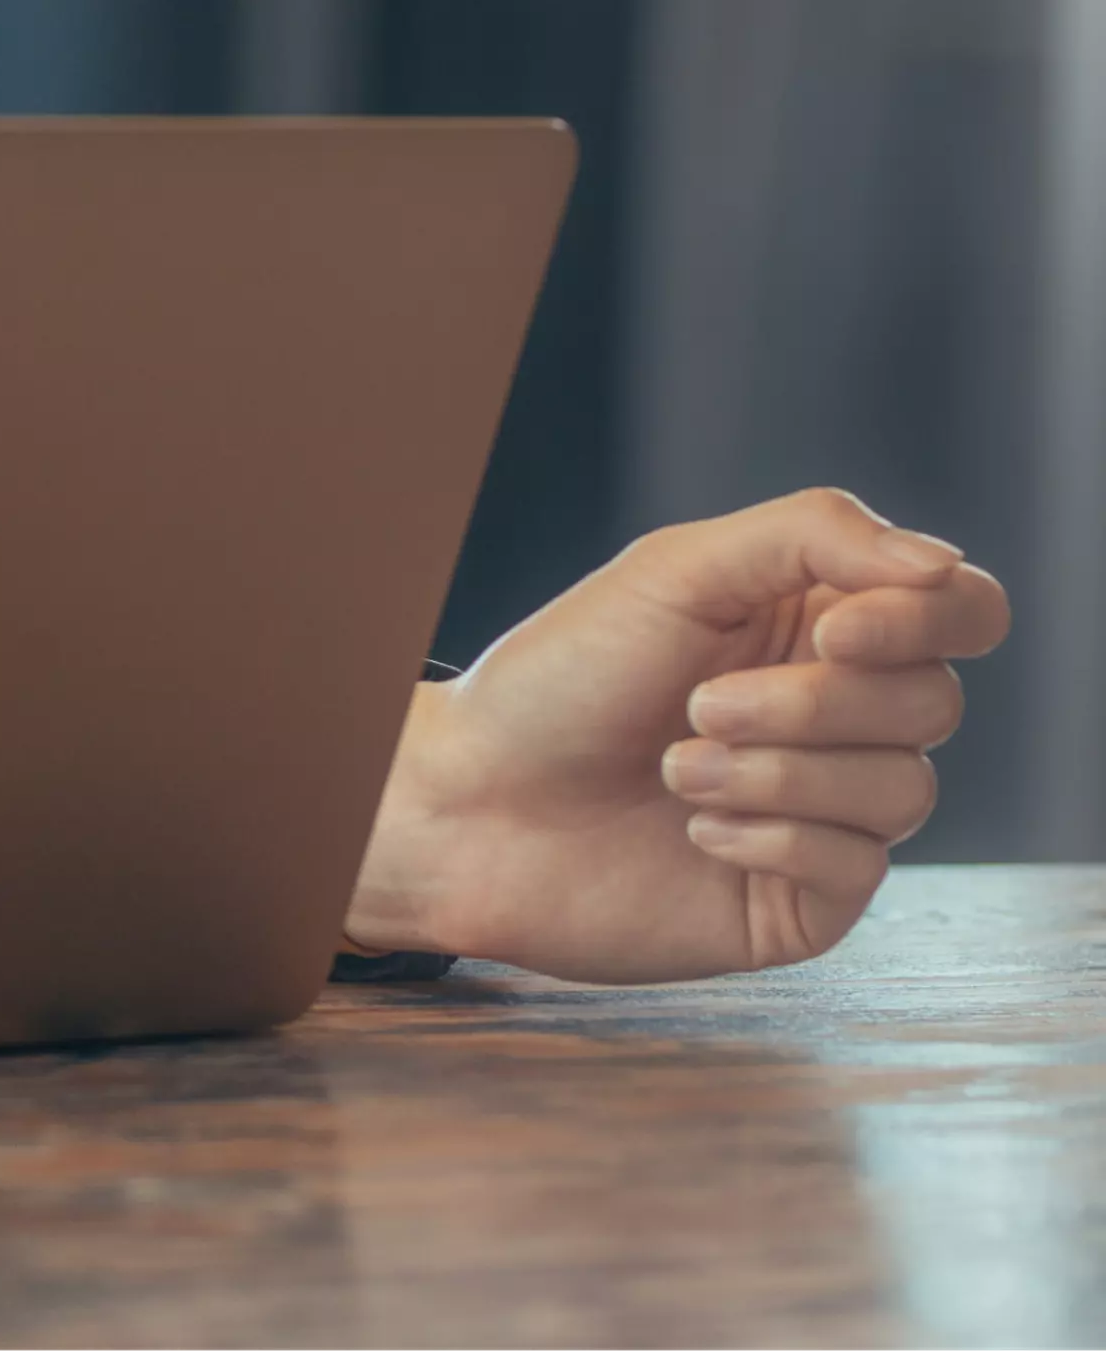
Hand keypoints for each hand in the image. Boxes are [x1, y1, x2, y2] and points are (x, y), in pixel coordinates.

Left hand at [344, 488, 1009, 982]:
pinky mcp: (807, 896)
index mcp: (818, 625)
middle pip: (934, 701)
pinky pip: (859, 865)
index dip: (928, 620)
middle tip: (698, 705)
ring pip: (905, 788)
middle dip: (811, 704)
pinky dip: (769, 836)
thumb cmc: (561, 678)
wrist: (472, 802)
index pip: (961, 610)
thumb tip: (943, 566)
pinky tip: (693, 829)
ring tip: (674, 766)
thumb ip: (813, 537)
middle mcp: (841, 717)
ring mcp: (831, 810)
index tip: (833, 633)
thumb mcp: (676, 572)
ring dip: (776, 773)